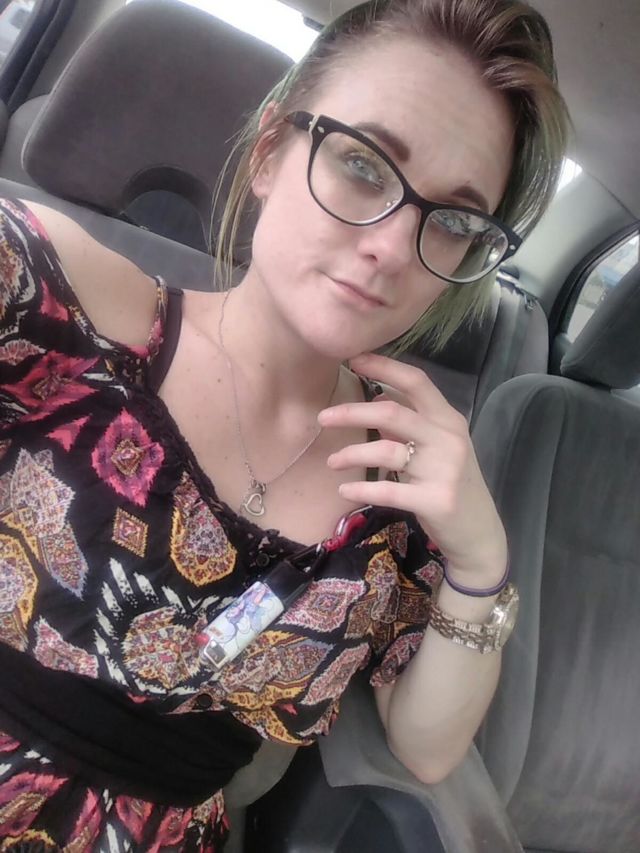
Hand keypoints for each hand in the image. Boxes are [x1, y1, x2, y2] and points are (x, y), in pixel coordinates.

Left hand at [318, 352, 506, 583]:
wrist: (480, 534)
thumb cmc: (453, 485)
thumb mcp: (438, 448)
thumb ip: (410, 423)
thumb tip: (375, 399)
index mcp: (448, 420)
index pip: (416, 381)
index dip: (384, 367)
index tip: (353, 359)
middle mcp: (448, 439)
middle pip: (393, 412)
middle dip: (352, 412)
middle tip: (322, 418)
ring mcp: (444, 470)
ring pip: (386, 451)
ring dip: (352, 454)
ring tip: (332, 462)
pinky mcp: (436, 501)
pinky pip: (389, 491)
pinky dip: (361, 489)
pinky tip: (345, 489)